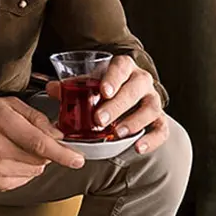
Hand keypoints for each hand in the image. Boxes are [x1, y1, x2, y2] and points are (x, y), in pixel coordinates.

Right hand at [0, 98, 85, 191]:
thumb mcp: (11, 105)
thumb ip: (37, 118)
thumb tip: (59, 136)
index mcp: (2, 122)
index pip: (38, 143)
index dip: (62, 153)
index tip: (78, 159)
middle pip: (40, 159)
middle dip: (48, 151)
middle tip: (34, 138)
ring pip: (36, 170)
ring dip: (36, 160)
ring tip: (17, 146)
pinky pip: (27, 179)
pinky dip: (26, 169)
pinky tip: (11, 156)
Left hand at [47, 55, 167, 154]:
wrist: (125, 97)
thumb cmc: (104, 88)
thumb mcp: (88, 83)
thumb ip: (72, 86)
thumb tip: (53, 89)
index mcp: (123, 67)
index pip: (121, 67)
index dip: (113, 78)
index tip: (103, 91)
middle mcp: (141, 80)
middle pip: (136, 89)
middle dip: (118, 105)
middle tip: (99, 119)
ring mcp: (152, 99)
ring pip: (151, 108)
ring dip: (134, 121)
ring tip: (117, 133)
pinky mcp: (159, 119)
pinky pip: (162, 129)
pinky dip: (152, 139)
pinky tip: (138, 147)